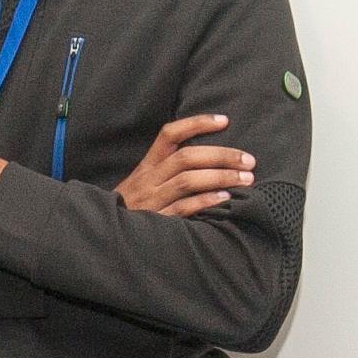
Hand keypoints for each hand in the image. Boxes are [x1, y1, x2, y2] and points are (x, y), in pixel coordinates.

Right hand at [118, 114, 256, 217]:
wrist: (108, 237)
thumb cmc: (133, 210)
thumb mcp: (144, 185)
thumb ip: (166, 170)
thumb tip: (209, 158)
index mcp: (147, 166)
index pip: (169, 134)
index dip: (197, 124)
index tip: (224, 121)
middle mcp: (148, 180)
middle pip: (186, 157)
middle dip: (221, 155)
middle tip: (249, 160)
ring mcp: (151, 201)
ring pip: (187, 181)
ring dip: (220, 177)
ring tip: (245, 179)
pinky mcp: (156, 222)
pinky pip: (183, 208)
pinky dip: (206, 201)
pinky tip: (225, 199)